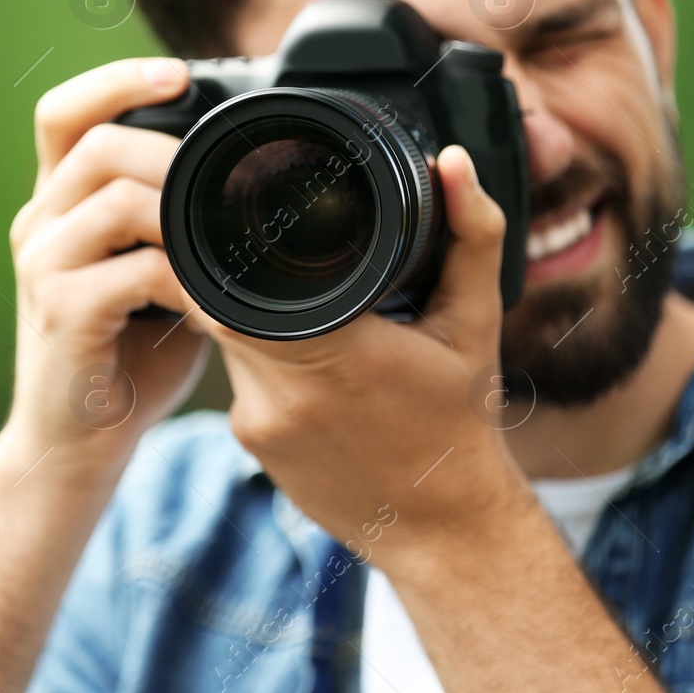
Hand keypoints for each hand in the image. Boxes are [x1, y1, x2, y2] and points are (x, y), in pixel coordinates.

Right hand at [1, 57, 215, 475]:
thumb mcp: (150, 269)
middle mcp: (40, 224)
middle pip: (96, 143)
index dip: (115, 79)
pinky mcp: (61, 313)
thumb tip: (245, 181)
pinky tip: (211, 307)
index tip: (177, 75)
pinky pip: (134, 272)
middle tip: (225, 183)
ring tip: (224, 246)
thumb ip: (173, 221)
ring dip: (184, 216)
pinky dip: (187, 284)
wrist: (74, 441)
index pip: (63, 111)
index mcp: (58, 204)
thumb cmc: (124, 353)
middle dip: (171, 151)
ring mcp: (44, 266)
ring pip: (116, 200)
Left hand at [209, 146, 535, 566]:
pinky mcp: (250, 446)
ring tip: (303, 303)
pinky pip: (237, 379)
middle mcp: (282, 393)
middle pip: (218, 300)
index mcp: (335, 352)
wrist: (446, 530)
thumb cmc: (461, 424)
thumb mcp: (475, 322)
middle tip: (274, 244)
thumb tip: (453, 162)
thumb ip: (470, 233)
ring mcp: (258, 426)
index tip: (246, 213)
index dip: (225, 240)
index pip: (235, 279)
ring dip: (250, 312)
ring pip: (223, 338)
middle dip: (241, 267)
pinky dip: (260, 357)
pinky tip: (306, 360)